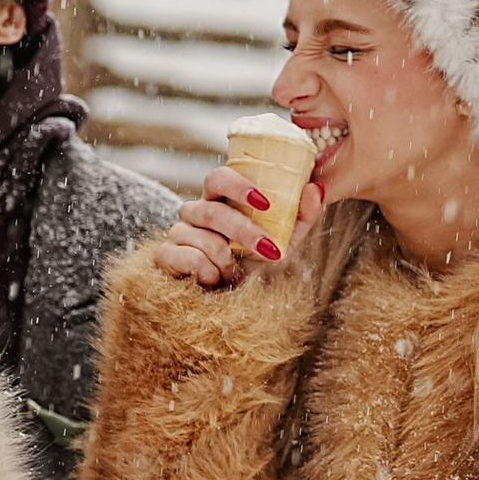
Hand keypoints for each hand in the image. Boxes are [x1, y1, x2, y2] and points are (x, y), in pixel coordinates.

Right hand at [151, 159, 324, 290]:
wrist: (235, 302)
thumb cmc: (258, 265)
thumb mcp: (286, 241)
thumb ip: (301, 215)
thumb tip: (314, 188)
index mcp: (221, 200)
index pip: (218, 177)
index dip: (238, 185)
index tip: (265, 203)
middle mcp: (196, 212)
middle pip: (211, 210)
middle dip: (242, 231)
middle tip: (268, 249)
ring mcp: (178, 232)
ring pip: (197, 236)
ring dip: (224, 259)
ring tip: (237, 274)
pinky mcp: (164, 256)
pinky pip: (179, 255)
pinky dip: (203, 269)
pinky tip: (213, 279)